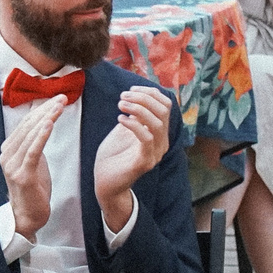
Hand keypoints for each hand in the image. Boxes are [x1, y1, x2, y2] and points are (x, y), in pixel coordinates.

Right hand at [0, 95, 61, 239]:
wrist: (27, 216)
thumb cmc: (33, 189)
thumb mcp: (34, 162)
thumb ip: (34, 145)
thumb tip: (44, 124)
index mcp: (9, 149)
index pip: (26, 123)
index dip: (42, 109)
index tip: (57, 99)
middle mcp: (7, 155)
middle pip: (28, 126)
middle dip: (46, 109)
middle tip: (62, 97)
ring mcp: (12, 165)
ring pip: (31, 135)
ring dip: (47, 118)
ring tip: (59, 106)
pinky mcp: (22, 175)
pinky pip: (33, 152)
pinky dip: (41, 136)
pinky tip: (49, 124)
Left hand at [92, 85, 170, 229]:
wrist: (106, 183)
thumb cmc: (113, 156)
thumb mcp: (125, 129)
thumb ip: (134, 115)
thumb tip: (137, 95)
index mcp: (159, 133)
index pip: (166, 105)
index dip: (150, 92)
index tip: (131, 89)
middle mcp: (162, 142)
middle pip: (163, 110)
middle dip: (143, 98)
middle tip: (123, 97)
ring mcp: (155, 153)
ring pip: (157, 123)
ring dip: (137, 108)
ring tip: (120, 105)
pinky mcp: (145, 162)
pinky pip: (146, 138)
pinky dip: (133, 124)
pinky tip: (120, 119)